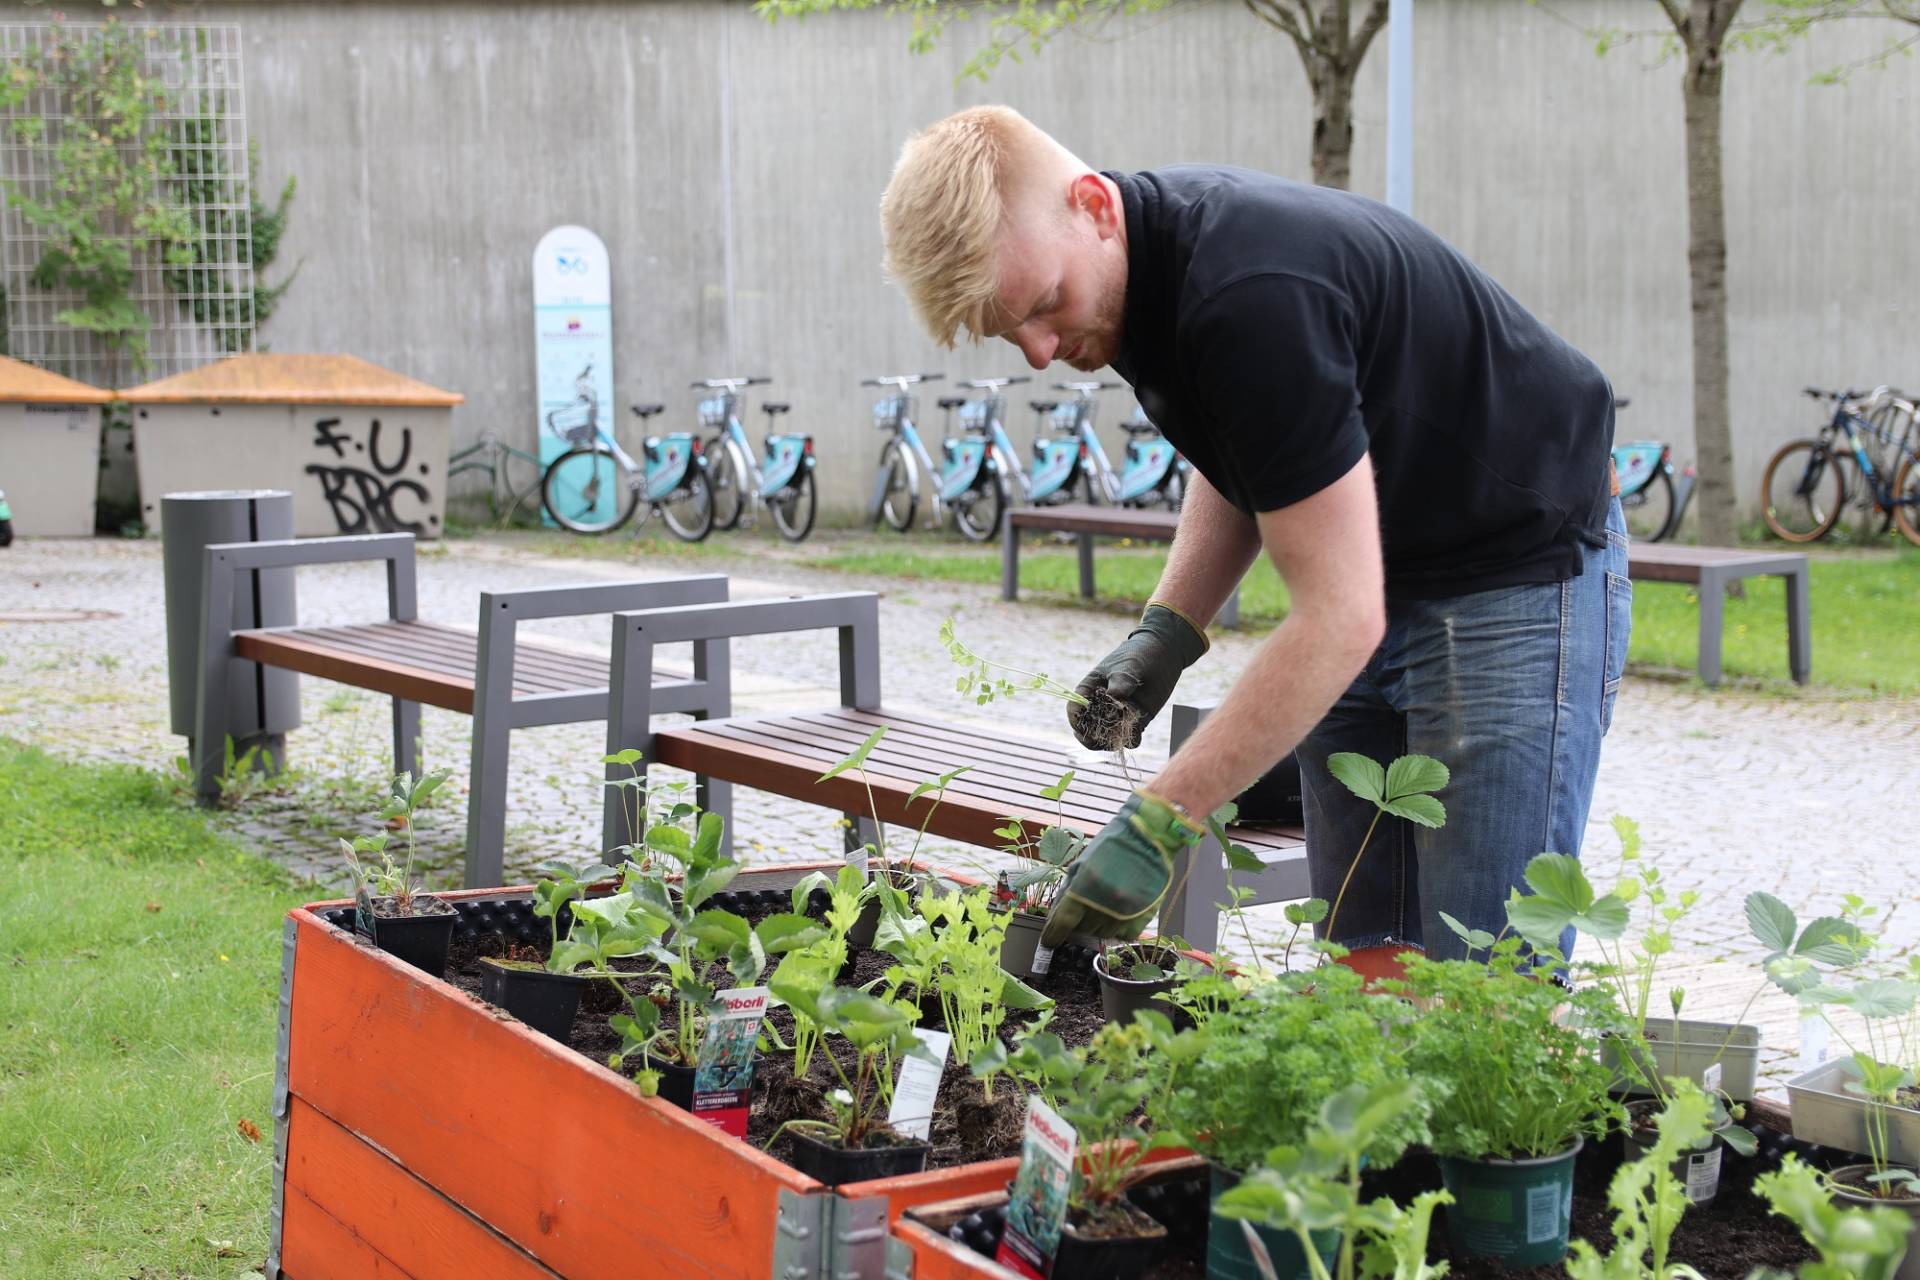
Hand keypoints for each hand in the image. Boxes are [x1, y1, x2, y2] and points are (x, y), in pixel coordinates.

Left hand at [1041, 791, 1204, 946]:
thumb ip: (1070, 888)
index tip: (1049, 940)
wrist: (1149, 838)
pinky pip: (1124, 935)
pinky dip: (1117, 929)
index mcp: (1086, 886)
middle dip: (1077, 923)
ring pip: (1102, 934)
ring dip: (1097, 925)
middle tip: (1082, 910)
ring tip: (1102, 907)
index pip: (1063, 921)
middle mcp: (1105, 904)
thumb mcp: (1083, 862)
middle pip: (1082, 929)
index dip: (1053, 934)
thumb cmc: (1113, 845)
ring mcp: (1125, 913)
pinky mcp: (1144, 917)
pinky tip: (1117, 914)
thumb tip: (1059, 913)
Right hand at [1066, 602, 1208, 749]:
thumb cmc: (1138, 654)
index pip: (1075, 708)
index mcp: (1090, 690)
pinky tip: (1136, 738)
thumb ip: (1120, 681)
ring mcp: (1118, 715)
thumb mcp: (1128, 664)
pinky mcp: (1136, 721)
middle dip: (1090, 738)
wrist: (1163, 654)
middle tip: (1097, 742)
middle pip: (1087, 729)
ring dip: (1110, 742)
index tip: (1081, 728)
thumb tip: (1115, 696)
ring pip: (1107, 737)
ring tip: (1118, 741)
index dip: (1075, 720)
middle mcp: (1101, 706)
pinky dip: (1131, 740)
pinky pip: (1129, 737)